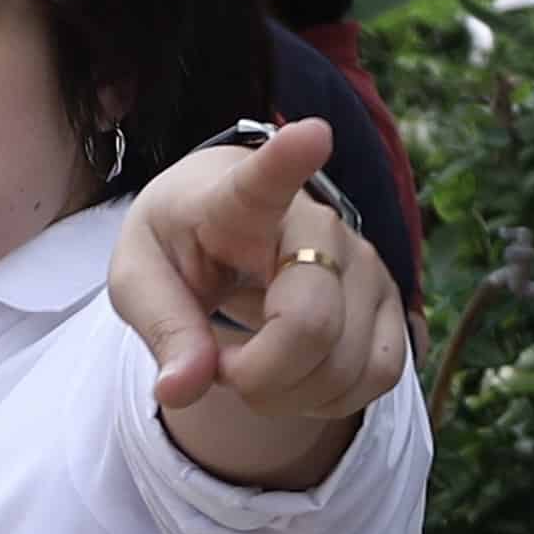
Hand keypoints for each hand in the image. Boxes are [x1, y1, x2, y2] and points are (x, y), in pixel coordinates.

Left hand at [110, 120, 404, 460]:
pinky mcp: (393, 301)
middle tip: (216, 363)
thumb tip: (182, 390)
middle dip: (255, 375)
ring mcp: (366, 264)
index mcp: (238, 199)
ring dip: (289, 395)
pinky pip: (380, 375)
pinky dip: (330, 400)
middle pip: (311, 324)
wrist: (222, 229)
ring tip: (249, 367)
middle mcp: (319, 224)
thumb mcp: (139, 279)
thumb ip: (162, 327)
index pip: (267, 178)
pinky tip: (294, 379)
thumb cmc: (178, 246)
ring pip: (349, 363)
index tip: (311, 133)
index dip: (289, 160)